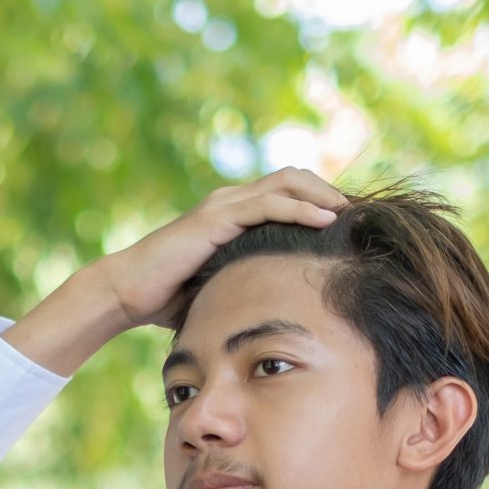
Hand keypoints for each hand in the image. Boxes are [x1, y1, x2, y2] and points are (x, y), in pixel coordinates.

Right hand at [101, 167, 351, 328]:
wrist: (127, 293)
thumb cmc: (169, 297)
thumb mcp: (222, 286)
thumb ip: (248, 284)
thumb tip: (282, 310)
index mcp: (234, 214)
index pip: (288, 192)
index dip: (321, 201)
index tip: (351, 224)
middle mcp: (231, 201)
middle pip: (294, 178)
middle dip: (330, 191)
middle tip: (361, 214)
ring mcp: (223, 205)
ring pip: (287, 182)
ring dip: (324, 194)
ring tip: (352, 212)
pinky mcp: (216, 217)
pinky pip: (268, 203)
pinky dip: (301, 208)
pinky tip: (326, 220)